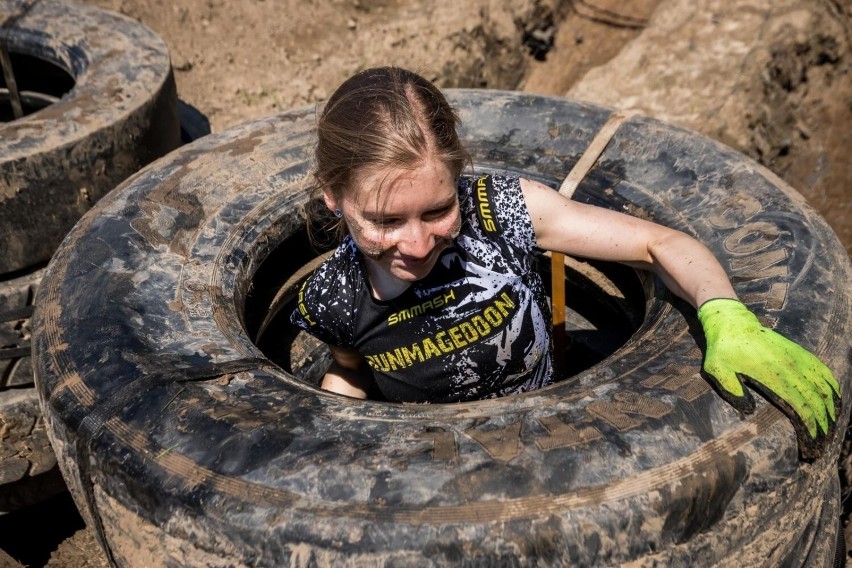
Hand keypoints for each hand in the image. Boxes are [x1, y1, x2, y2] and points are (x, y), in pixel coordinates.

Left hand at [697, 298, 840, 458]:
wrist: (732, 321)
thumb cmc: (722, 349)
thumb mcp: (717, 370)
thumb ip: (731, 390)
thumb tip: (748, 411)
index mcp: (773, 376)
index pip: (801, 408)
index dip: (810, 430)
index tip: (811, 447)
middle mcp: (791, 368)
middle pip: (817, 402)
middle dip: (823, 427)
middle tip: (821, 447)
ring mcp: (797, 359)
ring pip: (824, 388)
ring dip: (831, 411)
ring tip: (830, 430)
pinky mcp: (799, 352)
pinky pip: (823, 371)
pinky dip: (833, 388)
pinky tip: (835, 401)